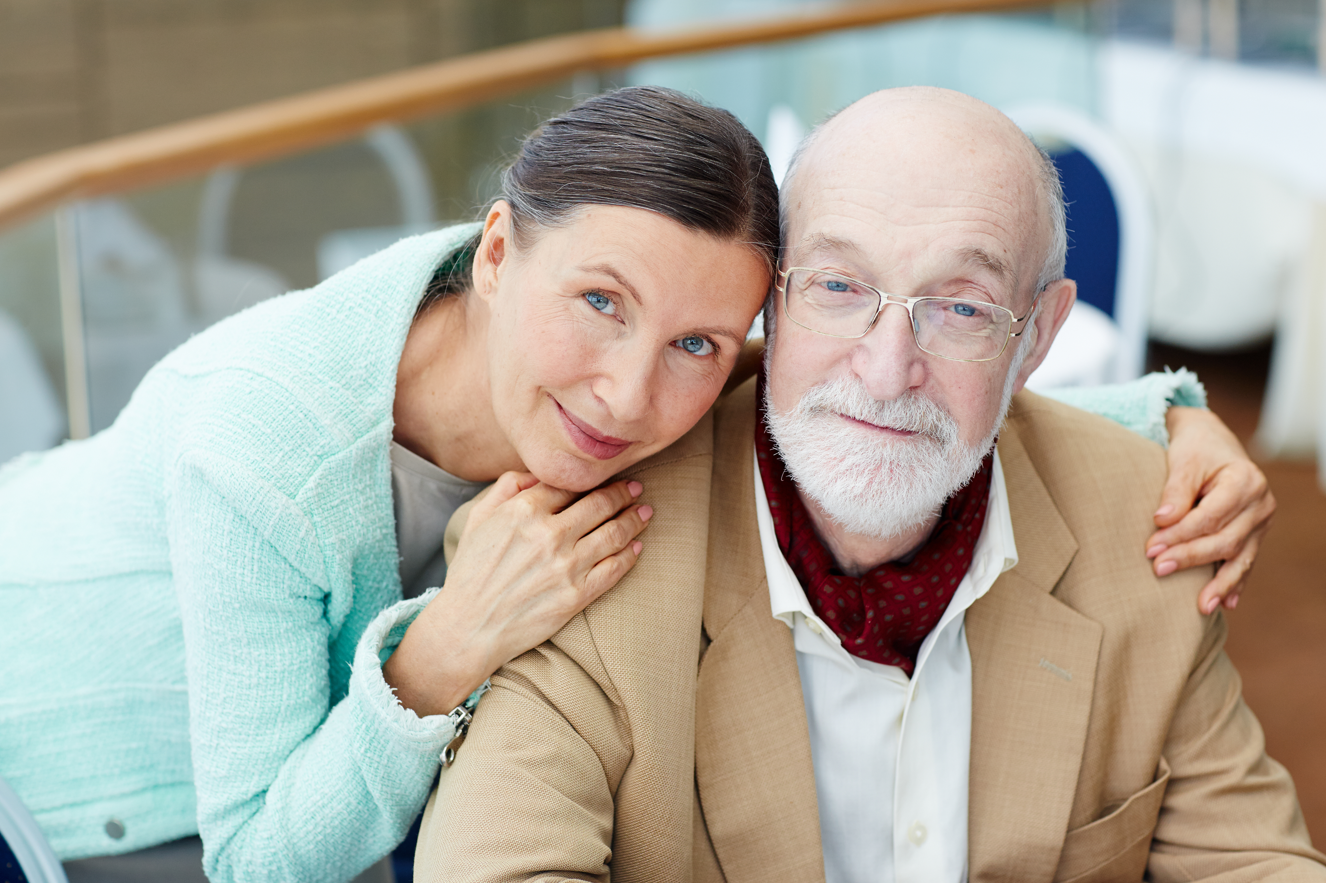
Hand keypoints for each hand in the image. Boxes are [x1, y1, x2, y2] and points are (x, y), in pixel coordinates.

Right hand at [383, 473, 652, 716]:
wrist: (469, 628)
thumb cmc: (472, 571)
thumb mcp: (478, 518)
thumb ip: (507, 487)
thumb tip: (539, 471)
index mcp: (524, 511)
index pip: (570, 484)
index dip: (592, 478)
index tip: (607, 475)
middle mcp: (549, 535)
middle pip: (599, 504)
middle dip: (622, 493)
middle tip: (636, 488)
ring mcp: (566, 566)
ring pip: (613, 534)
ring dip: (634, 520)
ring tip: (645, 512)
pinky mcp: (576, 596)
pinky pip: (613, 569)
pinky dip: (629, 555)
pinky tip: (636, 546)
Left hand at [1147, 407, 1274, 614]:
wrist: (1212, 441)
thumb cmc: (1195, 449)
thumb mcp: (1183, 460)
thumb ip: (1175, 490)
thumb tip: (1162, 520)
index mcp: (1245, 481)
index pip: (1210, 517)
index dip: (1180, 535)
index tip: (1151, 547)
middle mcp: (1260, 503)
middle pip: (1225, 540)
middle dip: (1191, 557)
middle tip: (1158, 569)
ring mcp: (1261, 521)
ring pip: (1240, 557)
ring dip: (1220, 583)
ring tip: (1201, 607)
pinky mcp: (1255, 533)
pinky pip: (1246, 560)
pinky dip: (1235, 582)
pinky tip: (1226, 603)